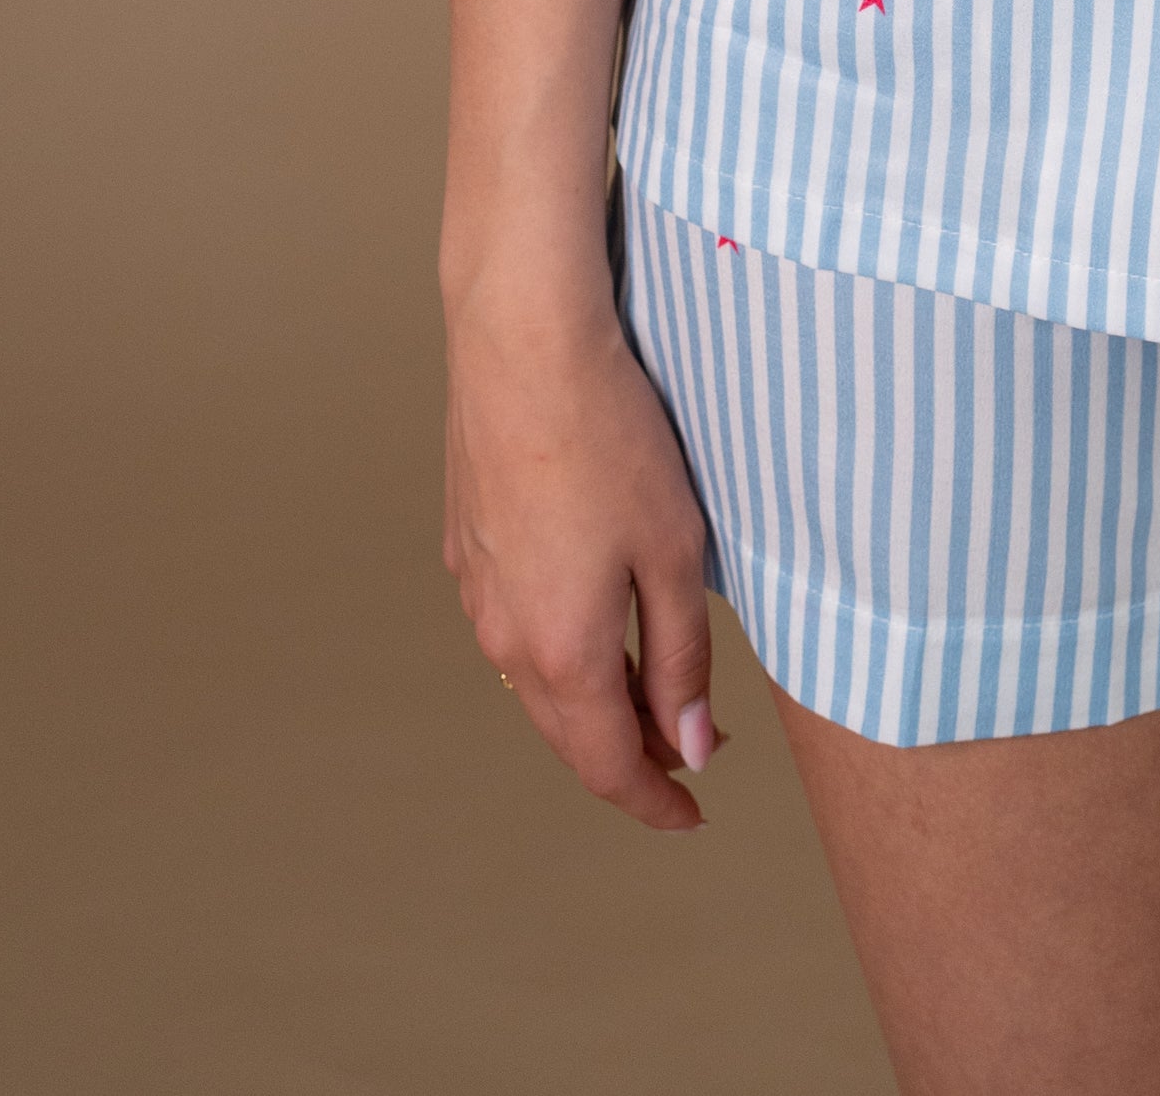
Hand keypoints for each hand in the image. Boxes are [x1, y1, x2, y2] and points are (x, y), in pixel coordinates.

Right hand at [444, 286, 719, 827]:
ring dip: (593, 698)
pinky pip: (514, 625)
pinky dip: (559, 646)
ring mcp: (476, 592)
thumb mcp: (674, 552)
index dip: (656, 801)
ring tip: (652, 680)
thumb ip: (682, 659)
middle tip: (691, 745)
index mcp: (562, 653)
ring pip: (538, 680)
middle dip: (631, 752)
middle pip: (569, 732)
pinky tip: (592, 613)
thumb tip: (693, 747)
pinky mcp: (466, 544)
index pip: (611, 765)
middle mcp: (505, 639)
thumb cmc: (611, 440)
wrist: (523, 345)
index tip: (693, 814)